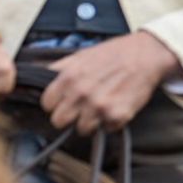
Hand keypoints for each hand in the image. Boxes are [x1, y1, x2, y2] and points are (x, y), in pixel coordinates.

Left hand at [42, 31, 181, 135]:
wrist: (146, 55)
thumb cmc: (115, 53)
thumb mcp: (81, 55)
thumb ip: (59, 68)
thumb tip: (36, 74)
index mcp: (69, 77)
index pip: (47, 104)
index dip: (55, 103)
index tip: (64, 102)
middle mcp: (82, 93)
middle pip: (59, 121)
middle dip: (69, 116)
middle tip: (81, 108)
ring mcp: (99, 106)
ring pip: (82, 129)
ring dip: (91, 121)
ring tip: (101, 107)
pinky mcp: (117, 116)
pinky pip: (106, 129)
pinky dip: (111, 121)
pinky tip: (116, 106)